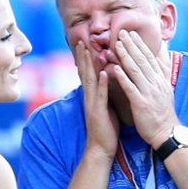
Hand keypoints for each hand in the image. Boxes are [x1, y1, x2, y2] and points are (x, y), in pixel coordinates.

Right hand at [76, 40, 118, 158]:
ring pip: (90, 80)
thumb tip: (105, 80)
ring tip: (90, 50)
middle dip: (83, 56)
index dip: (85, 58)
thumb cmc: (105, 127)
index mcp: (91, 95)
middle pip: (85, 72)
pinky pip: (100, 95)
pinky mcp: (98, 112)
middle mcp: (89, 97)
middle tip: (82, 40)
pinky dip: (101, 83)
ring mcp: (92, 104)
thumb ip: (103, 93)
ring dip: (90, 65)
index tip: (85, 43)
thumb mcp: (104, 106)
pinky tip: (102, 72)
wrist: (101, 148)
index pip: (87, 73)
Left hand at [113, 30, 178, 145]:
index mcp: (160, 79)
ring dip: (125, 56)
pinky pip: (130, 88)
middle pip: (142, 60)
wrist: (166, 132)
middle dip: (131, 45)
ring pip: (135, 70)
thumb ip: (162, 75)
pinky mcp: (141, 103)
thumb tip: (161, 61)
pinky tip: (115, 68)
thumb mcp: (166, 90)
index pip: (149, 57)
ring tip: (116, 45)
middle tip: (121, 32)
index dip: (139, 44)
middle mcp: (155, 83)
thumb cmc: (163, 112)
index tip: (131, 34)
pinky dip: (123, 77)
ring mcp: (148, 93)